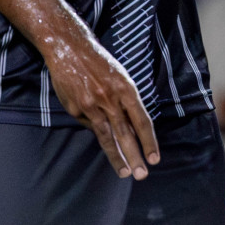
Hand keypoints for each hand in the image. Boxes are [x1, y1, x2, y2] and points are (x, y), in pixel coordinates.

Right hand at [44, 32, 159, 179]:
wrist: (69, 48)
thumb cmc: (99, 63)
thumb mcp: (120, 77)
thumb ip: (125, 102)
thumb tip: (128, 128)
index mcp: (126, 89)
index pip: (142, 121)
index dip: (149, 141)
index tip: (155, 158)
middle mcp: (110, 99)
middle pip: (125, 133)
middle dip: (135, 156)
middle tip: (142, 175)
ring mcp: (91, 105)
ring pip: (107, 137)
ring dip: (117, 157)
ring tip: (125, 173)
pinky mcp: (75, 109)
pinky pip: (89, 124)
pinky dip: (95, 128)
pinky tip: (95, 123)